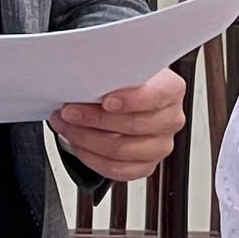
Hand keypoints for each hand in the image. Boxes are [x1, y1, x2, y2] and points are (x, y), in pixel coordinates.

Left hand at [49, 67, 186, 181]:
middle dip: (94, 119)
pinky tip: (78, 143)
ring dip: (86, 139)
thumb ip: (112, 73)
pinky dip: (91, 157)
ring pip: (121, 151)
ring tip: (66, 126)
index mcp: (171, 90)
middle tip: (69, 112)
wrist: (128, 97)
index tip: (105, 101)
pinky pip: (116, 169)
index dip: (129, 101)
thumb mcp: (123, 68)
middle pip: (133, 126)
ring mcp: (160, 146)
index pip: (155, 97)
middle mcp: (170, 120)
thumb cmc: (125, 82)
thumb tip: (85, 82)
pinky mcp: (146, 165)